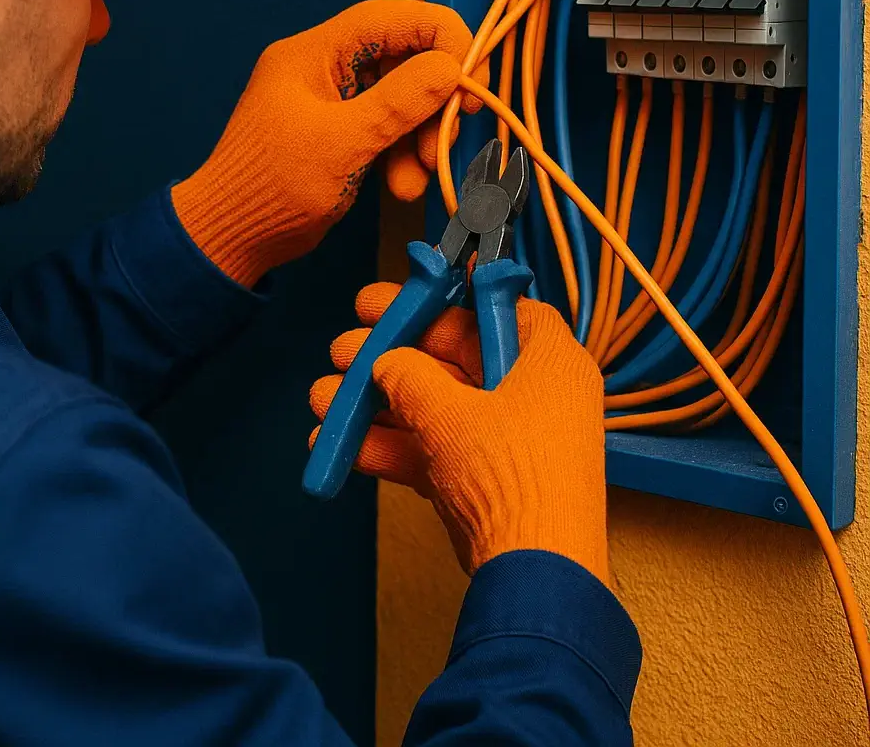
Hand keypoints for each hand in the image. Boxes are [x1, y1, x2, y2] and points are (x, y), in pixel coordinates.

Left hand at [173, 0, 484, 286]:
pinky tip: (403, 188)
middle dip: (432, 103)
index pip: (392, 19)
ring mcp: (333, 103)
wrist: (230, 237)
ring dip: (420, 138)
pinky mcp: (339, 136)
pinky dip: (401, 157)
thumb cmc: (273, 185)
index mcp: (316, 52)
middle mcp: (325, 68)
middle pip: (402, 60)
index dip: (442, 39)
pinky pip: (384, 132)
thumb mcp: (344, 142)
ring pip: (399, 101)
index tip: (471, 81)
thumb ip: (400, 102)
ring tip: (416, 180)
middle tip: (446, 140)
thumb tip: (453, 66)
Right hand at [310, 284, 608, 582]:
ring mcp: (508, 439)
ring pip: (435, 406)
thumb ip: (409, 376)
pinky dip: (389, 446)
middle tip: (344, 344)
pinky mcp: (485, 479)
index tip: (403, 296)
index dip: (448, 298)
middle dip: (391, 355)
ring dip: (377, 404)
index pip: (498, 308)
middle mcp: (534, 394)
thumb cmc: (509, 475)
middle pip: (455, 357)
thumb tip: (384, 362)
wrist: (530, 575)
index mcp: (548, 361)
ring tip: (324, 397)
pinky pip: (433, 448)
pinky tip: (338, 445)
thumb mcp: (449, 412)